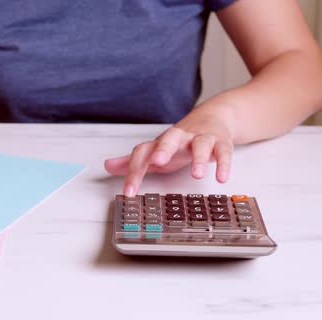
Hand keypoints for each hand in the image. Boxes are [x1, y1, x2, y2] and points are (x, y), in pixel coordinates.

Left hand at [104, 102, 236, 195]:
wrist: (214, 117)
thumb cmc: (180, 141)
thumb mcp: (155, 151)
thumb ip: (134, 161)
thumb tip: (107, 165)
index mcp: (161, 143)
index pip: (143, 153)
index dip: (134, 171)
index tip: (129, 191)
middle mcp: (179, 138)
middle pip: (169, 139)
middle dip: (163, 150)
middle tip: (157, 162)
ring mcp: (201, 138)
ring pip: (201, 144)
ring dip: (199, 159)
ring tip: (197, 175)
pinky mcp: (221, 142)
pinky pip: (223, 151)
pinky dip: (224, 164)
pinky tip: (222, 177)